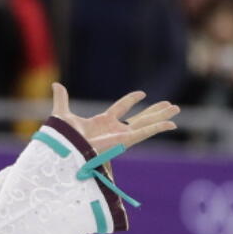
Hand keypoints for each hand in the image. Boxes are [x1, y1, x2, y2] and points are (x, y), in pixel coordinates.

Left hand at [50, 83, 178, 152]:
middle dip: (154, 111)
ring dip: (161, 116)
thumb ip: (61, 99)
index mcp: (102, 122)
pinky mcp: (125, 141)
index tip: (142, 94)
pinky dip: (158, 128)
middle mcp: (115, 130)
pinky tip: (172, 124)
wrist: (65, 149)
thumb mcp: (62, 114)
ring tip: (177, 109)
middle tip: (170, 105)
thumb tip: (55, 84)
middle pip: (140, 117)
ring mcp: (122, 135)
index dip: (130, 100)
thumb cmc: (63, 137)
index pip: (121, 109)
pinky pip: (145, 132)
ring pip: (146, 123)